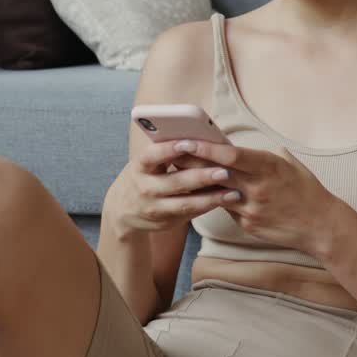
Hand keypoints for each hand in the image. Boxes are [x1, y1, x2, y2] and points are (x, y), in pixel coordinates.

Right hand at [107, 139, 236, 235]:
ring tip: (233, 192)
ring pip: (186, 203)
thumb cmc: (143, 175)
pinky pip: (190, 214)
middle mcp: (145, 188)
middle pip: (176, 182)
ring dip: (212, 198)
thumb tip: (197, 135)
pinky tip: (225, 201)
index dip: (169, 149)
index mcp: (139, 166)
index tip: (189, 143)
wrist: (123, 209)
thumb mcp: (146, 162)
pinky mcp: (165, 222)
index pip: (153, 155)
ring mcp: (154, 208)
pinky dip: (208, 207)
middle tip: (225, 171)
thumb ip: (165, 152)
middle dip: (202, 177)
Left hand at [173, 139, 339, 256]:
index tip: (186, 140)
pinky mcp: (248, 224)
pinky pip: (227, 208)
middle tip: (171, 152)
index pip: (230, 156)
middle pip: (217, 173)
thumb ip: (264, 155)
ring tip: (180, 171)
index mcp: (269, 167)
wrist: (320, 226)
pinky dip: (217, 199)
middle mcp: (258, 188)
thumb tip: (241, 148)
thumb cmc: (306, 190)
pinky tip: (203, 192)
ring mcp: (252, 209)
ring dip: (199, 182)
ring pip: (217, 193)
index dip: (205, 148)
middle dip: (193, 162)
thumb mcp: (289, 164)